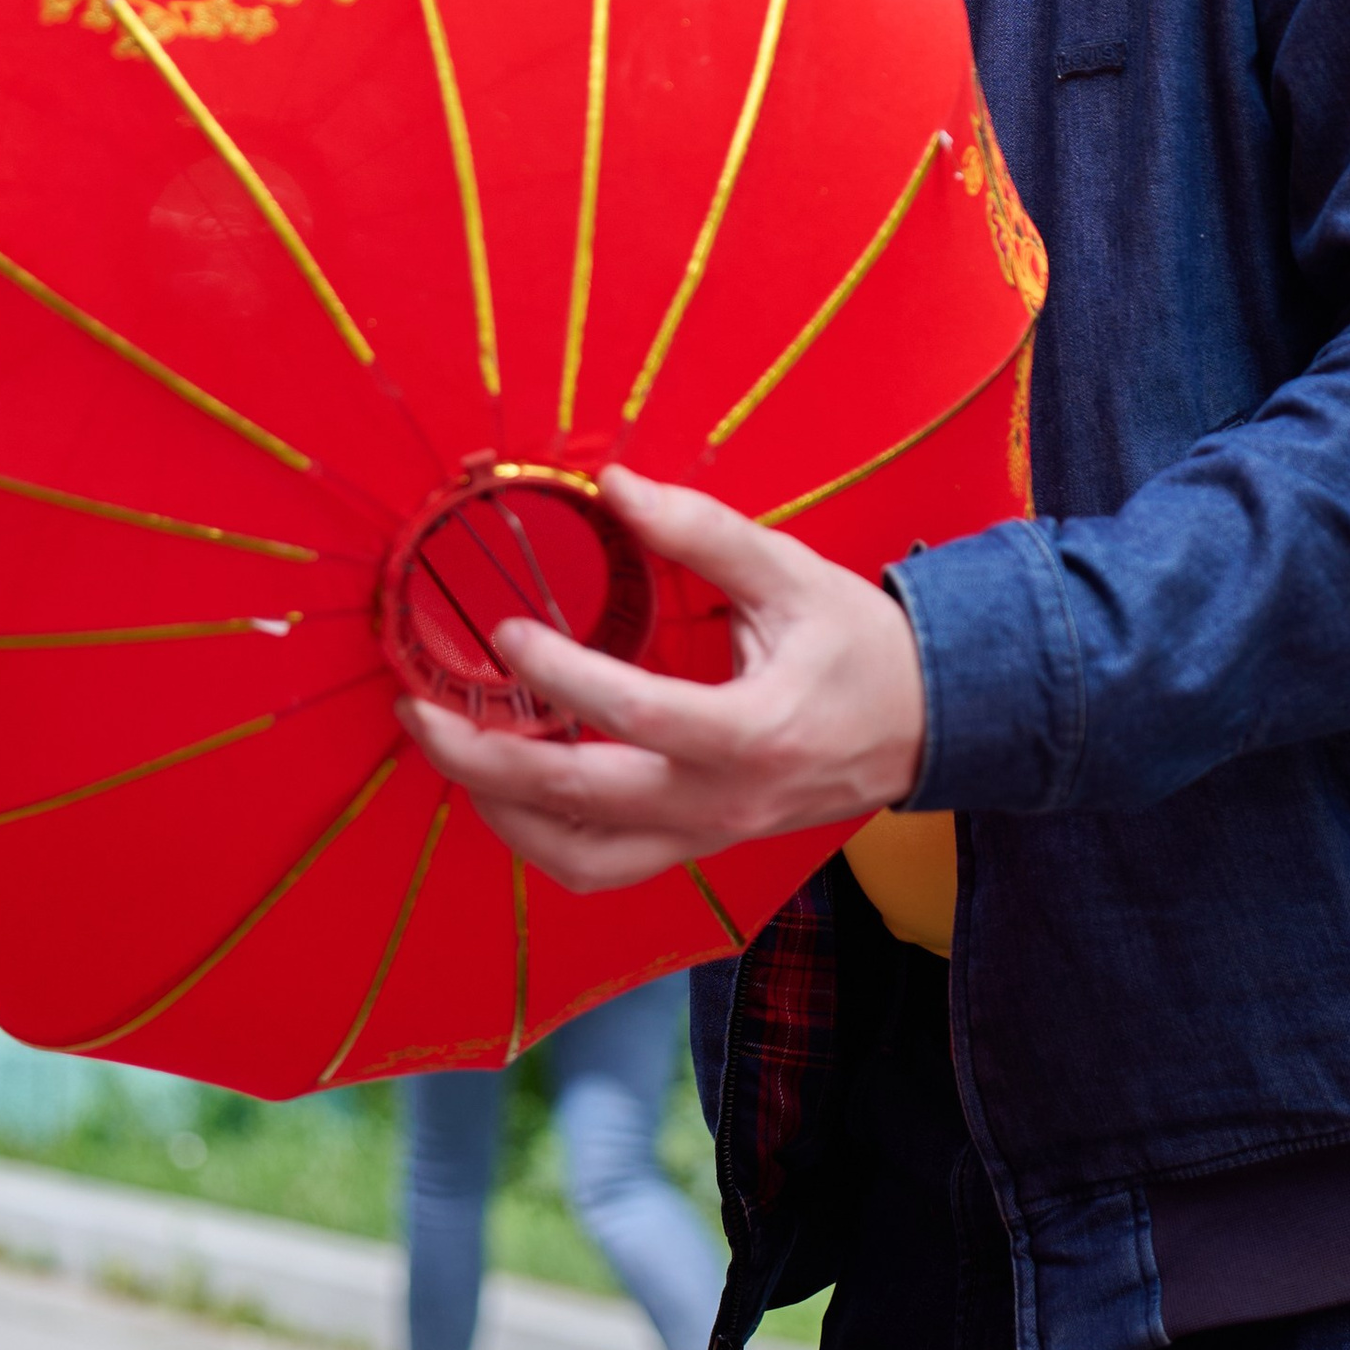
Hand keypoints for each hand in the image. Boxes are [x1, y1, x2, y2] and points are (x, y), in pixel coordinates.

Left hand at [401, 463, 927, 892]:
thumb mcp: (792, 574)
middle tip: (420, 711)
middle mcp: (720, 803)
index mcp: (750, 733)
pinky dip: (539, 836)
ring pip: (577, 858)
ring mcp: (705, 836)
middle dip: (482, 758)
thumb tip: (614, 483)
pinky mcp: (695, 848)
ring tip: (450, 750)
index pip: (633, 714)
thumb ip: (702, 530)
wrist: (928, 724)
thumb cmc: (860, 647)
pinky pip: (599, 866)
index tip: (503, 631)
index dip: (558, 675)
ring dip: (500, 812)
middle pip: (577, 802)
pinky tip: (504, 787)